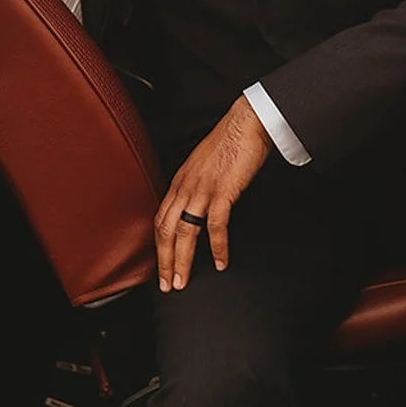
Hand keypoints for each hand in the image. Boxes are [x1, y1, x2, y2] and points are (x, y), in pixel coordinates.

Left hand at [154, 96, 271, 290]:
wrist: (247, 122)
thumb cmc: (229, 142)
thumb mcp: (204, 166)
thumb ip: (196, 187)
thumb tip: (196, 207)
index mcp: (180, 181)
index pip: (160, 219)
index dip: (159, 246)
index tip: (162, 266)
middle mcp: (185, 186)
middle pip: (166, 230)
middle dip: (164, 261)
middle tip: (168, 284)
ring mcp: (202, 189)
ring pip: (184, 232)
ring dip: (182, 260)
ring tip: (184, 280)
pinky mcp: (223, 191)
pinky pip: (215, 225)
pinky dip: (217, 247)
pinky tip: (221, 262)